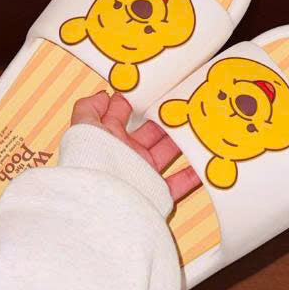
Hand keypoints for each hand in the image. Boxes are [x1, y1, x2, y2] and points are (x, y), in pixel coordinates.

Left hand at [71, 91, 200, 202]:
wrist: (100, 203)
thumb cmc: (90, 162)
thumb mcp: (83, 127)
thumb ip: (89, 107)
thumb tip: (103, 94)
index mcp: (109, 137)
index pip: (122, 113)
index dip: (134, 100)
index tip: (152, 86)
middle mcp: (126, 154)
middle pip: (150, 132)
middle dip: (164, 118)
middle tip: (181, 102)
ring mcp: (142, 173)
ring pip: (168, 152)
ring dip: (182, 140)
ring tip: (198, 123)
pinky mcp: (157, 193)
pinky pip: (181, 182)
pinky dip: (194, 174)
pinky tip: (205, 159)